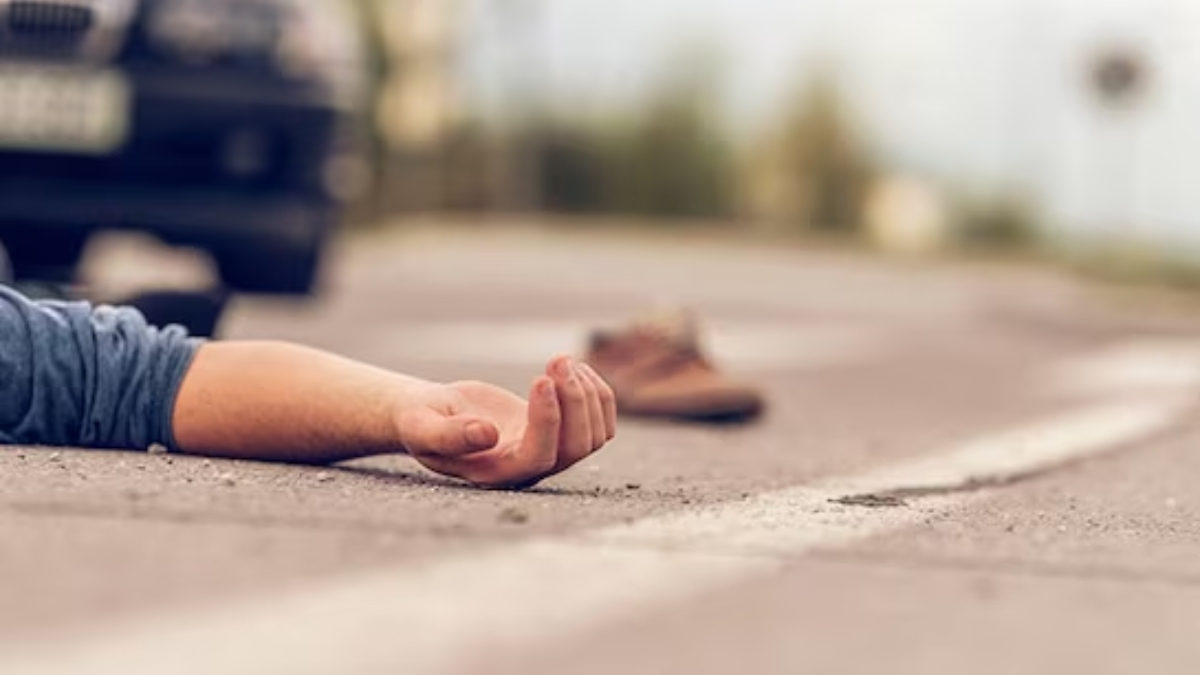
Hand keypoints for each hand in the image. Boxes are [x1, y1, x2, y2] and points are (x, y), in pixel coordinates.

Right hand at [396, 355, 616, 488]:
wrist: (432, 415)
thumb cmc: (422, 422)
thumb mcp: (423, 428)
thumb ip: (450, 436)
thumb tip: (486, 435)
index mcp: (497, 472)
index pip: (539, 456)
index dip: (548, 419)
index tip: (540, 377)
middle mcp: (529, 467)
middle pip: (577, 448)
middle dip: (574, 400)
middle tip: (557, 358)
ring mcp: (548, 451)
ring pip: (595, 436)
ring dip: (588, 394)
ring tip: (561, 359)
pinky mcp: (558, 432)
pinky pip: (599, 424)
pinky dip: (597, 394)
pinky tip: (574, 368)